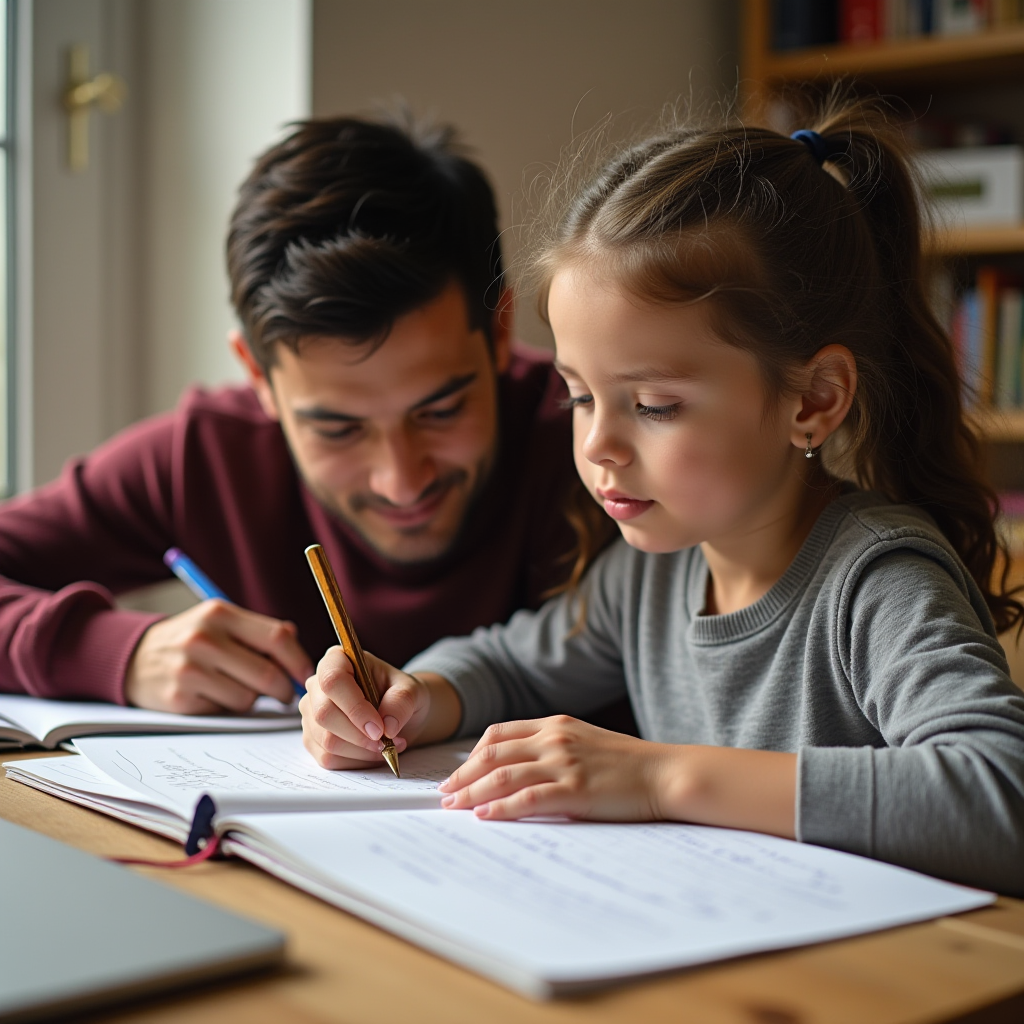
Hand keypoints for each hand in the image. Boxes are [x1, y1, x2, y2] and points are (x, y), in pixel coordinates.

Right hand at [125, 600, 310, 713]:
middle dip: (284, 689)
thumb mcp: (220, 621)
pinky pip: (225, 711)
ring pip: (248, 698)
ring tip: (236, 686)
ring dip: (252, 698)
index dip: (299, 660)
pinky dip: (228, 706)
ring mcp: (189, 670)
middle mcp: (203, 639)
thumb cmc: (190, 639)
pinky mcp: (179, 698)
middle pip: (267, 673)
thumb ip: (258, 631)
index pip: (277, 637)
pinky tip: (213, 694)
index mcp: (220, 614)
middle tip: (285, 694)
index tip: (306, 675)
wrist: (133, 657)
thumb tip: (297, 648)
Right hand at [300, 647, 460, 768]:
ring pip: (326, 740)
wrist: (399, 714)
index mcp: (337, 660)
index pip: (333, 680)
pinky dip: (356, 761)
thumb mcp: (412, 690)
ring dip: (361, 750)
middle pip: (324, 714)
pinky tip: (373, 752)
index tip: (379, 728)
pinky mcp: (312, 738)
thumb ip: (402, 701)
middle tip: (387, 741)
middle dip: (359, 735)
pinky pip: (327, 757)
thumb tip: (387, 726)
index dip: (355, 707)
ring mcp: (311, 713)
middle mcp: (317, 685)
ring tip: (387, 745)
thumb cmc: (400, 695)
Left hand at [437, 716, 670, 820]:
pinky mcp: (574, 790)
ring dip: (472, 793)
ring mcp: (564, 763)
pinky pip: (526, 799)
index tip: (457, 774)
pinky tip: (484, 816)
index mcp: (555, 724)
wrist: (666, 773)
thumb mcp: (586, 742)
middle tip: (444, 794)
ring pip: (503, 776)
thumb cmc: (629, 764)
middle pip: (493, 755)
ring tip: (453, 807)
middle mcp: (554, 739)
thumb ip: (554, 749)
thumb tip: (519, 772)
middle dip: (463, 776)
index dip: (472, 756)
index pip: (499, 734)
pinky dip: (500, 808)